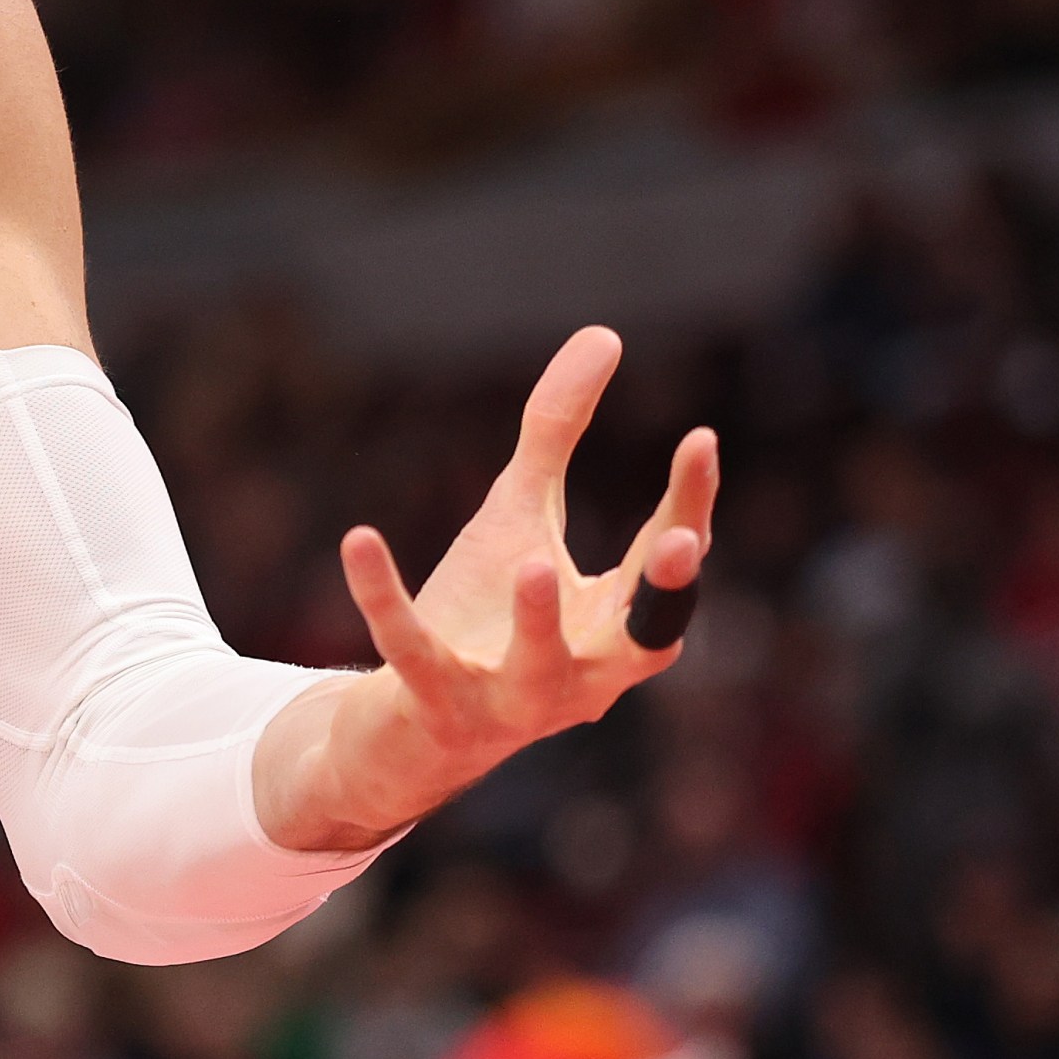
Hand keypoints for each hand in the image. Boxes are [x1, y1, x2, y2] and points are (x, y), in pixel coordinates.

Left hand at [261, 325, 714, 849]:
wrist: (411, 723)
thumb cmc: (486, 612)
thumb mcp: (518, 514)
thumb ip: (556, 432)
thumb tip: (605, 334)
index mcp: (614, 627)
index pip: (667, 566)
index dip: (688, 506)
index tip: (700, 439)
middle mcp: (584, 675)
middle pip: (640, 639)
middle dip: (664, 594)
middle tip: (682, 540)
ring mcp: (511, 699)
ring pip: (538, 668)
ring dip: (539, 622)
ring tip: (535, 564)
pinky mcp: (435, 703)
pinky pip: (410, 651)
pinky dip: (383, 599)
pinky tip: (358, 539)